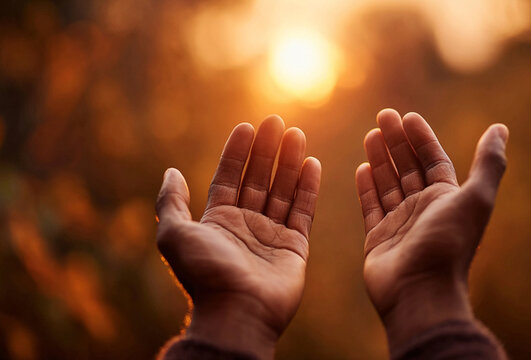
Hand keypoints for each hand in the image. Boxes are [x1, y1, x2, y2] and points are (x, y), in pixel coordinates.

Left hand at [155, 116, 320, 359]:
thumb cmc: (204, 274)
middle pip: (258, 178)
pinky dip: (309, 187)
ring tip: (297, 134)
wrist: (236, 312)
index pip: (229, 177)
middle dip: (267, 150)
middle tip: (276, 122)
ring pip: (283, 190)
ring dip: (290, 162)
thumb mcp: (174, 234)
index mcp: (219, 220)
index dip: (237, 152)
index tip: (247, 126)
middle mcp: (245, 224)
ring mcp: (271, 234)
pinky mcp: (295, 246)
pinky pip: (303, 211)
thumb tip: (171, 171)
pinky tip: (313, 163)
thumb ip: (171, 202)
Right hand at [356, 109, 507, 349]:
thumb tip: (500, 128)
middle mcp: (424, 209)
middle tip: (383, 115)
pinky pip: (371, 206)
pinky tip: (361, 167)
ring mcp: (400, 224)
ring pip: (388, 184)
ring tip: (370, 135)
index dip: (422, 138)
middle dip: (397, 142)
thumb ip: (489, 163)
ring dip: (380, 159)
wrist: (421, 290)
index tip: (408, 116)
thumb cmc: (449, 244)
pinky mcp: (378, 238)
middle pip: (408, 168)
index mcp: (447, 199)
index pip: (433, 160)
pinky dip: (367, 187)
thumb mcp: (475, 198)